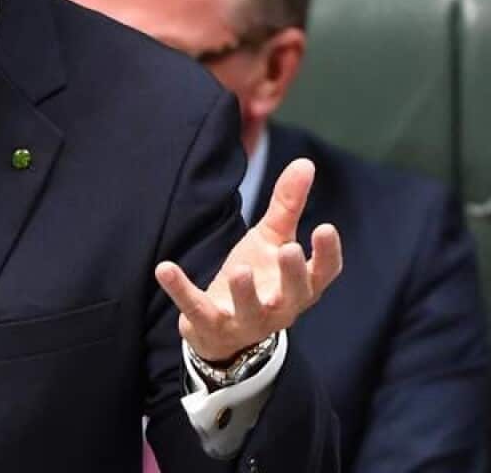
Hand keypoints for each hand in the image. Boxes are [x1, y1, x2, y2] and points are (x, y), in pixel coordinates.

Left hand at [154, 158, 342, 361]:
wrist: (222, 328)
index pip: (323, 274)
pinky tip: (164, 268)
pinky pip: (195, 308)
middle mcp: (279, 308)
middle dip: (291, 274)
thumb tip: (305, 163)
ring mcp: (245, 320)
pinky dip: (180, 290)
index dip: (327, 254)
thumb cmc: (258, 277)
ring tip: (240, 269)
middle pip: (293, 294)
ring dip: (244, 291)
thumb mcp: (271, 240)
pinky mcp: (210, 324)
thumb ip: (287, 206)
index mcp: (300, 287)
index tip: (325, 227)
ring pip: (249, 310)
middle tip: (287, 250)